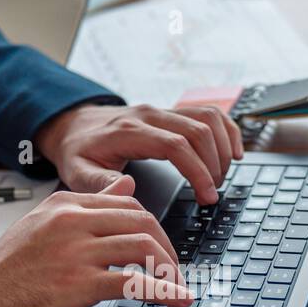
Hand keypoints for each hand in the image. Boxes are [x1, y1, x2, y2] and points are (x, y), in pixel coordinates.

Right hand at [0, 177, 194, 306]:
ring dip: (169, 269)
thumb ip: (83, 206)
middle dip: (167, 247)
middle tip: (174, 270)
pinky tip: (177, 299)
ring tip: (177, 286)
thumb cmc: (2, 271)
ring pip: (143, 246)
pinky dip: (163, 291)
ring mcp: (75, 251)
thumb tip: (125, 185)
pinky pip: (134, 282)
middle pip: (142, 220)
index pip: (127, 203)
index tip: (161, 249)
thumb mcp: (41, 224)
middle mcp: (72, 220)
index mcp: (64, 203)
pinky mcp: (77, 284)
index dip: (153, 227)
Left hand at [34, 103, 243, 204]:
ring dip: (222, 147)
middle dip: (214, 165)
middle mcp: (150, 116)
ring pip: (207, 118)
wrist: (73, 125)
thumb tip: (128, 188)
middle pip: (198, 131)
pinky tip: (233, 151)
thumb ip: (99, 183)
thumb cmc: (78, 151)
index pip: (175, 145)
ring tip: (220, 177)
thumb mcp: (77, 172)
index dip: (198, 170)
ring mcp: (162, 111)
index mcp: (129, 132)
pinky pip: (207, 112)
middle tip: (212, 194)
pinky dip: (226, 130)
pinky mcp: (171, 112)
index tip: (207, 195)